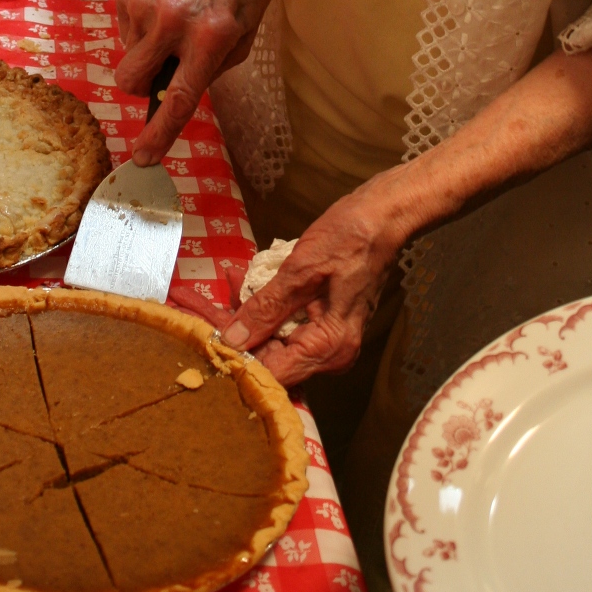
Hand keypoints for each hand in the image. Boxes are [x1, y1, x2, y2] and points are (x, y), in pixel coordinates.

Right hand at [114, 0, 272, 163]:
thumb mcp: (245, 34)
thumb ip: (212, 69)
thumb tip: (175, 95)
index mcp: (210, 36)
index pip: (178, 96)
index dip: (159, 133)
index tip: (143, 156)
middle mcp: (173, 20)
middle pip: (131, 81)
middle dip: (141, 86)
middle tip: (164, 68)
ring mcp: (145, 4)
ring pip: (128, 57)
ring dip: (147, 51)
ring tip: (173, 25)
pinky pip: (124, 32)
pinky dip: (141, 30)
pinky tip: (164, 9)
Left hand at [221, 190, 396, 385]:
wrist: (385, 218)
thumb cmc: (350, 239)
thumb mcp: (302, 269)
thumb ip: (266, 308)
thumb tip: (232, 340)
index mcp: (330, 347)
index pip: (273, 374)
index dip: (238, 360)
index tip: (207, 340)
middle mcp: (332, 355)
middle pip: (273, 362)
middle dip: (240, 337)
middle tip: (206, 312)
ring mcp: (331, 342)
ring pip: (277, 345)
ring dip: (250, 321)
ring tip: (223, 295)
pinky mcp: (327, 327)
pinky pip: (288, 329)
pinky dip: (267, 312)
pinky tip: (245, 288)